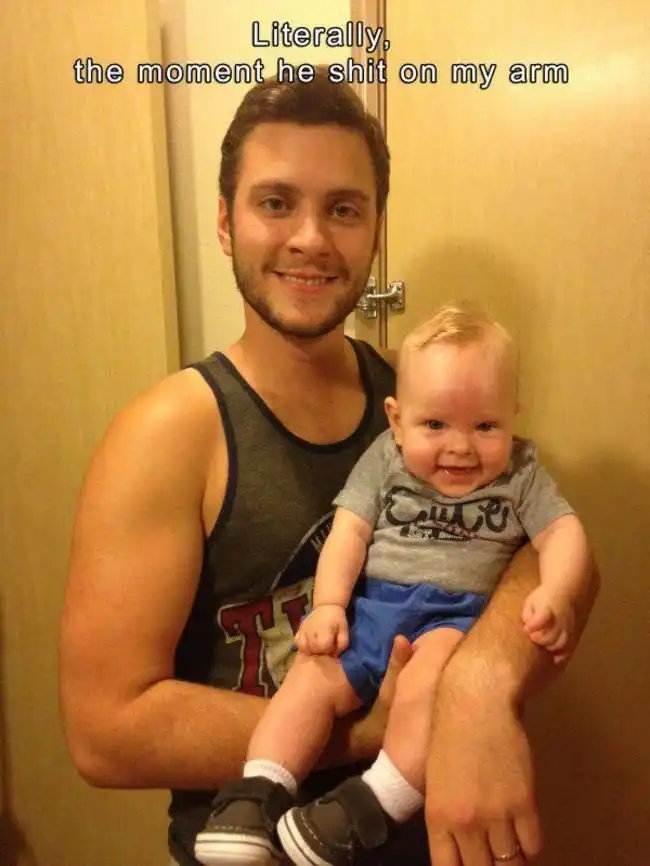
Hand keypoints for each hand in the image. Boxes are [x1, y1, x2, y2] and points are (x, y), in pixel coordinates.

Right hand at [295, 604, 348, 655]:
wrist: (326, 606)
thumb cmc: (337, 620)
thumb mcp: (344, 631)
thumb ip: (342, 644)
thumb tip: (334, 655)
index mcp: (324, 631)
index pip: (323, 648)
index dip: (329, 649)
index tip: (332, 645)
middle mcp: (311, 632)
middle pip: (313, 649)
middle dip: (320, 651)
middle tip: (325, 646)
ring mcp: (303, 630)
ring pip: (303, 648)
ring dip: (310, 650)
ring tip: (317, 646)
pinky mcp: (299, 629)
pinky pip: (297, 642)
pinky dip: (302, 645)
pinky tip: (309, 643)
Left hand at [426, 685, 541, 865]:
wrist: (475, 702)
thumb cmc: (449, 735)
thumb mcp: (437, 782)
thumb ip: (447, 818)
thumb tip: (460, 848)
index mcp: (438, 818)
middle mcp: (466, 823)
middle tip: (495, 863)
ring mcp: (496, 814)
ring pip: (511, 863)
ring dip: (512, 862)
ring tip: (512, 857)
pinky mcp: (524, 802)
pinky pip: (532, 844)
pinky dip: (530, 847)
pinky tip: (525, 841)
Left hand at [522, 585, 575, 664]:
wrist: (565, 592)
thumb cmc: (544, 598)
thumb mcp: (531, 601)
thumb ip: (527, 614)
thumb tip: (527, 628)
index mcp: (548, 609)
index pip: (541, 619)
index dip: (532, 626)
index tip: (526, 628)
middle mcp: (560, 620)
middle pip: (550, 636)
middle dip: (538, 638)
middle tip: (532, 635)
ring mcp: (568, 628)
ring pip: (560, 644)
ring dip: (548, 646)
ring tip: (541, 642)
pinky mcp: (573, 634)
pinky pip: (570, 648)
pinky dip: (562, 656)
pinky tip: (555, 659)